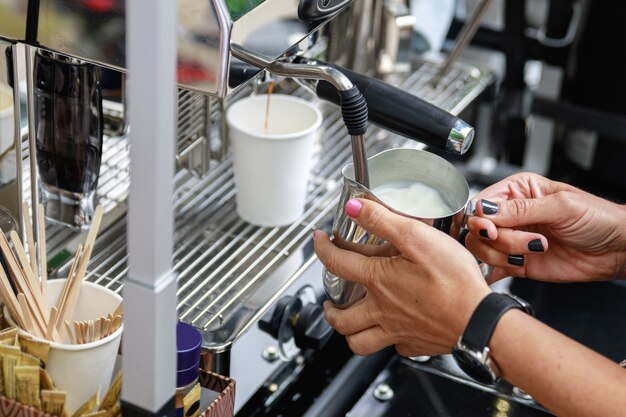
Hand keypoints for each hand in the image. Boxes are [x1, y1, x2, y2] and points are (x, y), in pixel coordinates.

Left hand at [314, 199, 490, 356]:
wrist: (480, 321)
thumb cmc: (453, 282)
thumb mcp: (417, 237)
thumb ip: (383, 220)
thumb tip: (355, 208)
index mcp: (378, 281)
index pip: (336, 263)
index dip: (322, 248)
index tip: (319, 240)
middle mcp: (382, 310)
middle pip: (341, 317)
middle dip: (328, 308)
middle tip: (328, 300)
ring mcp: (398, 331)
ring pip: (359, 342)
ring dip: (348, 332)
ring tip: (348, 321)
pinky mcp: (416, 344)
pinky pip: (393, 347)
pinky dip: (387, 340)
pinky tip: (392, 330)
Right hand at [465, 172, 625, 282]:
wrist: (617, 249)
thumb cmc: (597, 218)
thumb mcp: (560, 206)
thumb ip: (520, 210)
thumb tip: (485, 210)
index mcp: (517, 191)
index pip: (481, 203)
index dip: (482, 218)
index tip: (494, 229)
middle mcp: (511, 215)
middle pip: (477, 228)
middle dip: (498, 239)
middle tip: (525, 242)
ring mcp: (512, 239)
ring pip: (482, 249)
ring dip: (502, 255)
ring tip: (532, 251)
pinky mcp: (517, 262)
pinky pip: (492, 268)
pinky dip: (495, 271)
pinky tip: (512, 266)